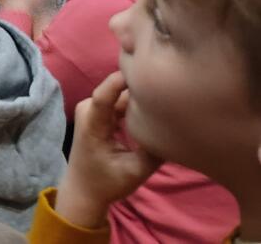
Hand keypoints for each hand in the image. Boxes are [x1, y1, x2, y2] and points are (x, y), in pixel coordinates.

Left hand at [55, 71, 161, 228]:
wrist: (84, 190)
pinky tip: (153, 108)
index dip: (120, 80)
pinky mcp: (99, 116)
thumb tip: (176, 132)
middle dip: (139, 90)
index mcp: (92, 123)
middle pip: (117, 93)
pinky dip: (134, 106)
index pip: (104, 94)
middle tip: (168, 89)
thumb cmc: (106, 183)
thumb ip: (154, 151)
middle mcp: (88, 111)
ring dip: (139, 99)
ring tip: (165, 98)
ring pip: (120, 98)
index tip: (143, 70)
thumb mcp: (135, 171)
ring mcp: (93, 112)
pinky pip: (119, 104)